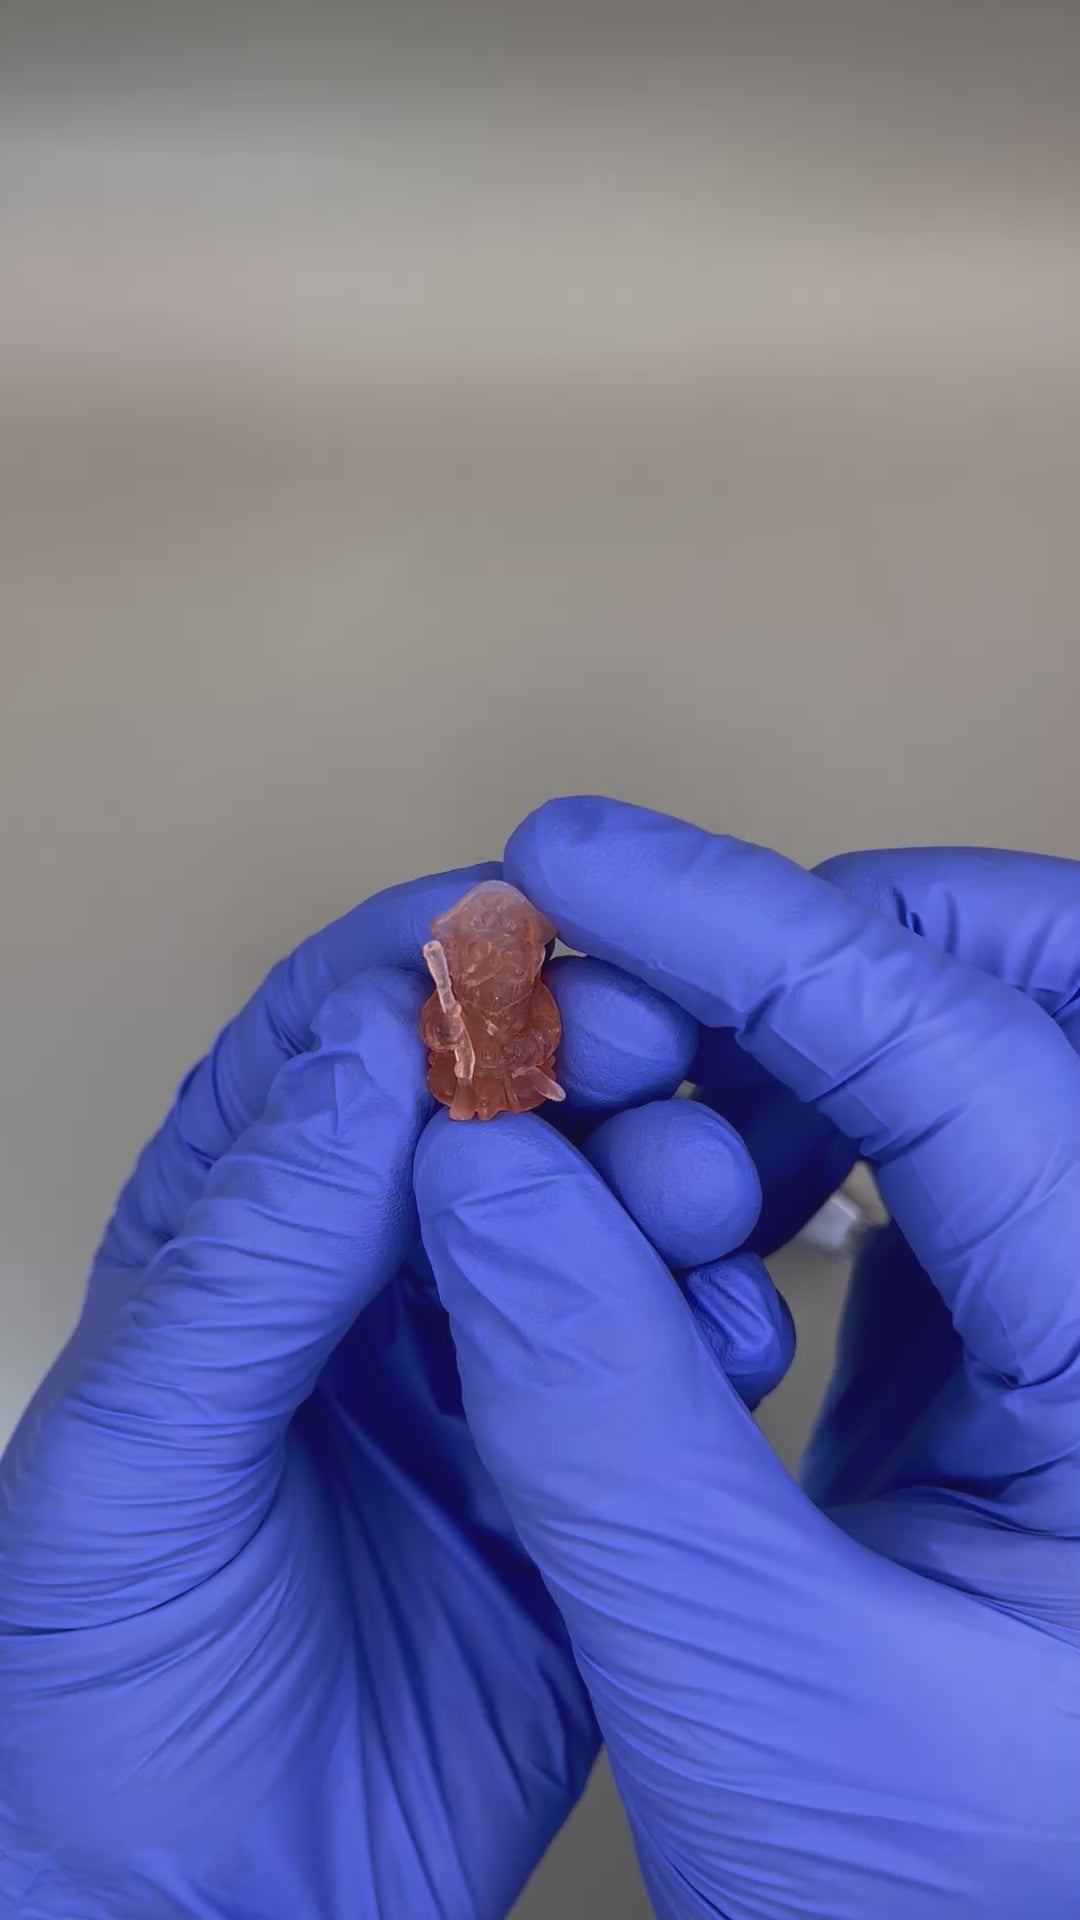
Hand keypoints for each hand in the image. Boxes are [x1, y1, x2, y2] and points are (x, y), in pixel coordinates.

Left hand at [0, 860, 711, 1919]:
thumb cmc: (97, 1695)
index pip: (330, 1047)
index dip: (422, 968)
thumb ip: (251, 1254)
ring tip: (697, 1190)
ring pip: (594, 1215)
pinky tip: (722, 1333)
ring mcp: (484, 1370)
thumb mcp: (136, 1456)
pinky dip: (708, 1323)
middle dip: (572, 1055)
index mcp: (233, 1240)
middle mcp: (367, 1283)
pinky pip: (658, 1361)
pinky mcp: (578, 1470)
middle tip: (641, 1048)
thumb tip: (372, 1048)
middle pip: (488, 1110)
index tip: (519, 926)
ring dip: (658, 1176)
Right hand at [415, 799, 1079, 1918]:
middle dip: (832, 936)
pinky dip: (804, 1128)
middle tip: (629, 969)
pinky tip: (689, 1204)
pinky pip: (939, 1152)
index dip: (748, 930)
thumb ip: (596, 1415)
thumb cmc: (944, 1911)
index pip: (968, 1055)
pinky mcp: (1041, 1337)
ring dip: (795, 1041)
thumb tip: (473, 1164)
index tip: (566, 860)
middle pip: (1044, 988)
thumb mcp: (751, 1690)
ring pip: (983, 1054)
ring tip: (628, 1128)